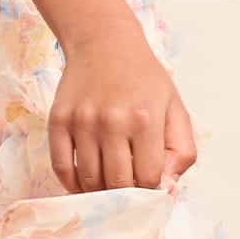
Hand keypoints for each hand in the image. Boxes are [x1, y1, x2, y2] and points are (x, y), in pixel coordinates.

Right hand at [48, 17, 197, 192]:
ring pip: (89, 180)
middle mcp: (111, 121)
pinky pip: (61, 167)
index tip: (149, 186)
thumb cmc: (144, 78)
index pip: (148, 178)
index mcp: (145, 120)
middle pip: (117, 184)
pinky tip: (84, 183)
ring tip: (108, 187)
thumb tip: (167, 188)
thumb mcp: (175, 108)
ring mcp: (81, 121)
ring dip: (100, 192)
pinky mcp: (58, 121)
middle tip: (129, 192)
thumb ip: (181, 151)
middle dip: (126, 196)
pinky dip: (72, 183)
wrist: (104, 42)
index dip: (150, 190)